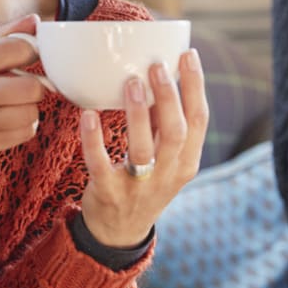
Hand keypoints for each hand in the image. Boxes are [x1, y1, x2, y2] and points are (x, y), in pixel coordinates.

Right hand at [0, 14, 45, 158]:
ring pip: (31, 112)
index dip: (31, 50)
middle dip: (33, 83)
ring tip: (11, 102)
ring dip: (27, 106)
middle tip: (21, 83)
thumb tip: (36, 20)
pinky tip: (7, 118)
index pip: (18, 50)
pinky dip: (23, 124)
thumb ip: (1, 37)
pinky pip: (26, 132)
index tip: (27, 55)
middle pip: (32, 88)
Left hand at [78, 49, 207, 247]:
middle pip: (176, 132)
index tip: (188, 54)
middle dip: (169, 97)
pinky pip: (101, 164)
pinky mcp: (109, 193)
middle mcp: (168, 174)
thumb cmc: (144, 182)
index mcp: (187, 161)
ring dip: (137, 114)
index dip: (196, 86)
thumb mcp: (164, 158)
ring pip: (144, 149)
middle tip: (156, 65)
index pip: (200, 120)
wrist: (119, 233)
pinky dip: (94, 139)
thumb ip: (162, 123)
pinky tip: (88, 115)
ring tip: (130, 82)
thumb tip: (157, 74)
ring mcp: (139, 187)